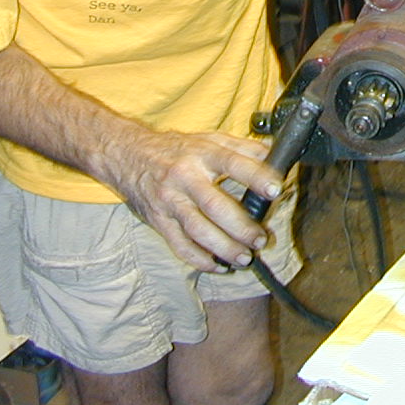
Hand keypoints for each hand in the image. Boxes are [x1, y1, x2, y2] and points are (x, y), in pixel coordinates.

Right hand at [104, 127, 282, 271]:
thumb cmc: (176, 149)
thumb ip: (243, 147)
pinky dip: (199, 259)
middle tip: (261, 239)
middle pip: (215, 205)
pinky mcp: (159, 221)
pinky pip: (179, 245)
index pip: (232, 163)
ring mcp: (170, 201)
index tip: (276, 189)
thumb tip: (275, 153)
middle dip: (241, 226)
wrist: (128, 156)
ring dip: (223, 247)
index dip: (256, 176)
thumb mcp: (209, 139)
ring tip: (244, 258)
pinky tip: (217, 265)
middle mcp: (185, 177)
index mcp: (202, 153)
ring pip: (197, 230)